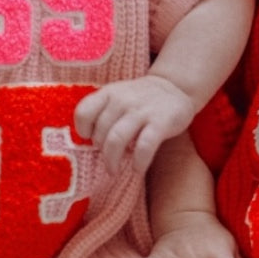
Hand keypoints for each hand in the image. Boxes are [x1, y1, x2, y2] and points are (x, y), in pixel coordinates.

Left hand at [75, 74, 194, 174]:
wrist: (176, 86)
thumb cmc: (141, 98)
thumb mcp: (118, 95)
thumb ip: (102, 112)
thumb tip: (90, 142)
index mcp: (109, 93)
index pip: (83, 113)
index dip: (83, 130)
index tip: (90, 139)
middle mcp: (122, 100)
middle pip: (99, 133)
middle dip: (101, 151)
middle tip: (108, 158)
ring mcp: (141, 111)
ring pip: (116, 140)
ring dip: (112, 161)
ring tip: (113, 171)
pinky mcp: (160, 123)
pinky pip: (144, 147)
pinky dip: (138, 162)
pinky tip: (137, 169)